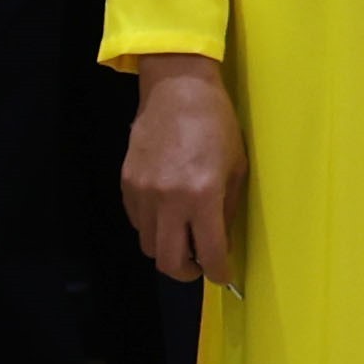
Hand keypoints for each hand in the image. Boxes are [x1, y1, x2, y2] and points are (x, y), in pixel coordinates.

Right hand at [125, 57, 246, 285]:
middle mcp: (169, 200)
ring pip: (149, 246)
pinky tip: (167, 213)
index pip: (208, 253)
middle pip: (169, 262)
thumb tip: (220, 243)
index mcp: (203, 195)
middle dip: (187, 272)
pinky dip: (153, 227)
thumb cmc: (216, 123)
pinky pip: (138, 223)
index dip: (218, 272)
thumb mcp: (236, 166)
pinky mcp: (127, 184)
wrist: (177, 88)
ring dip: (168, 249)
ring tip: (183, 237)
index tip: (222, 276)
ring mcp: (144, 193)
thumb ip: (227, 209)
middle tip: (199, 264)